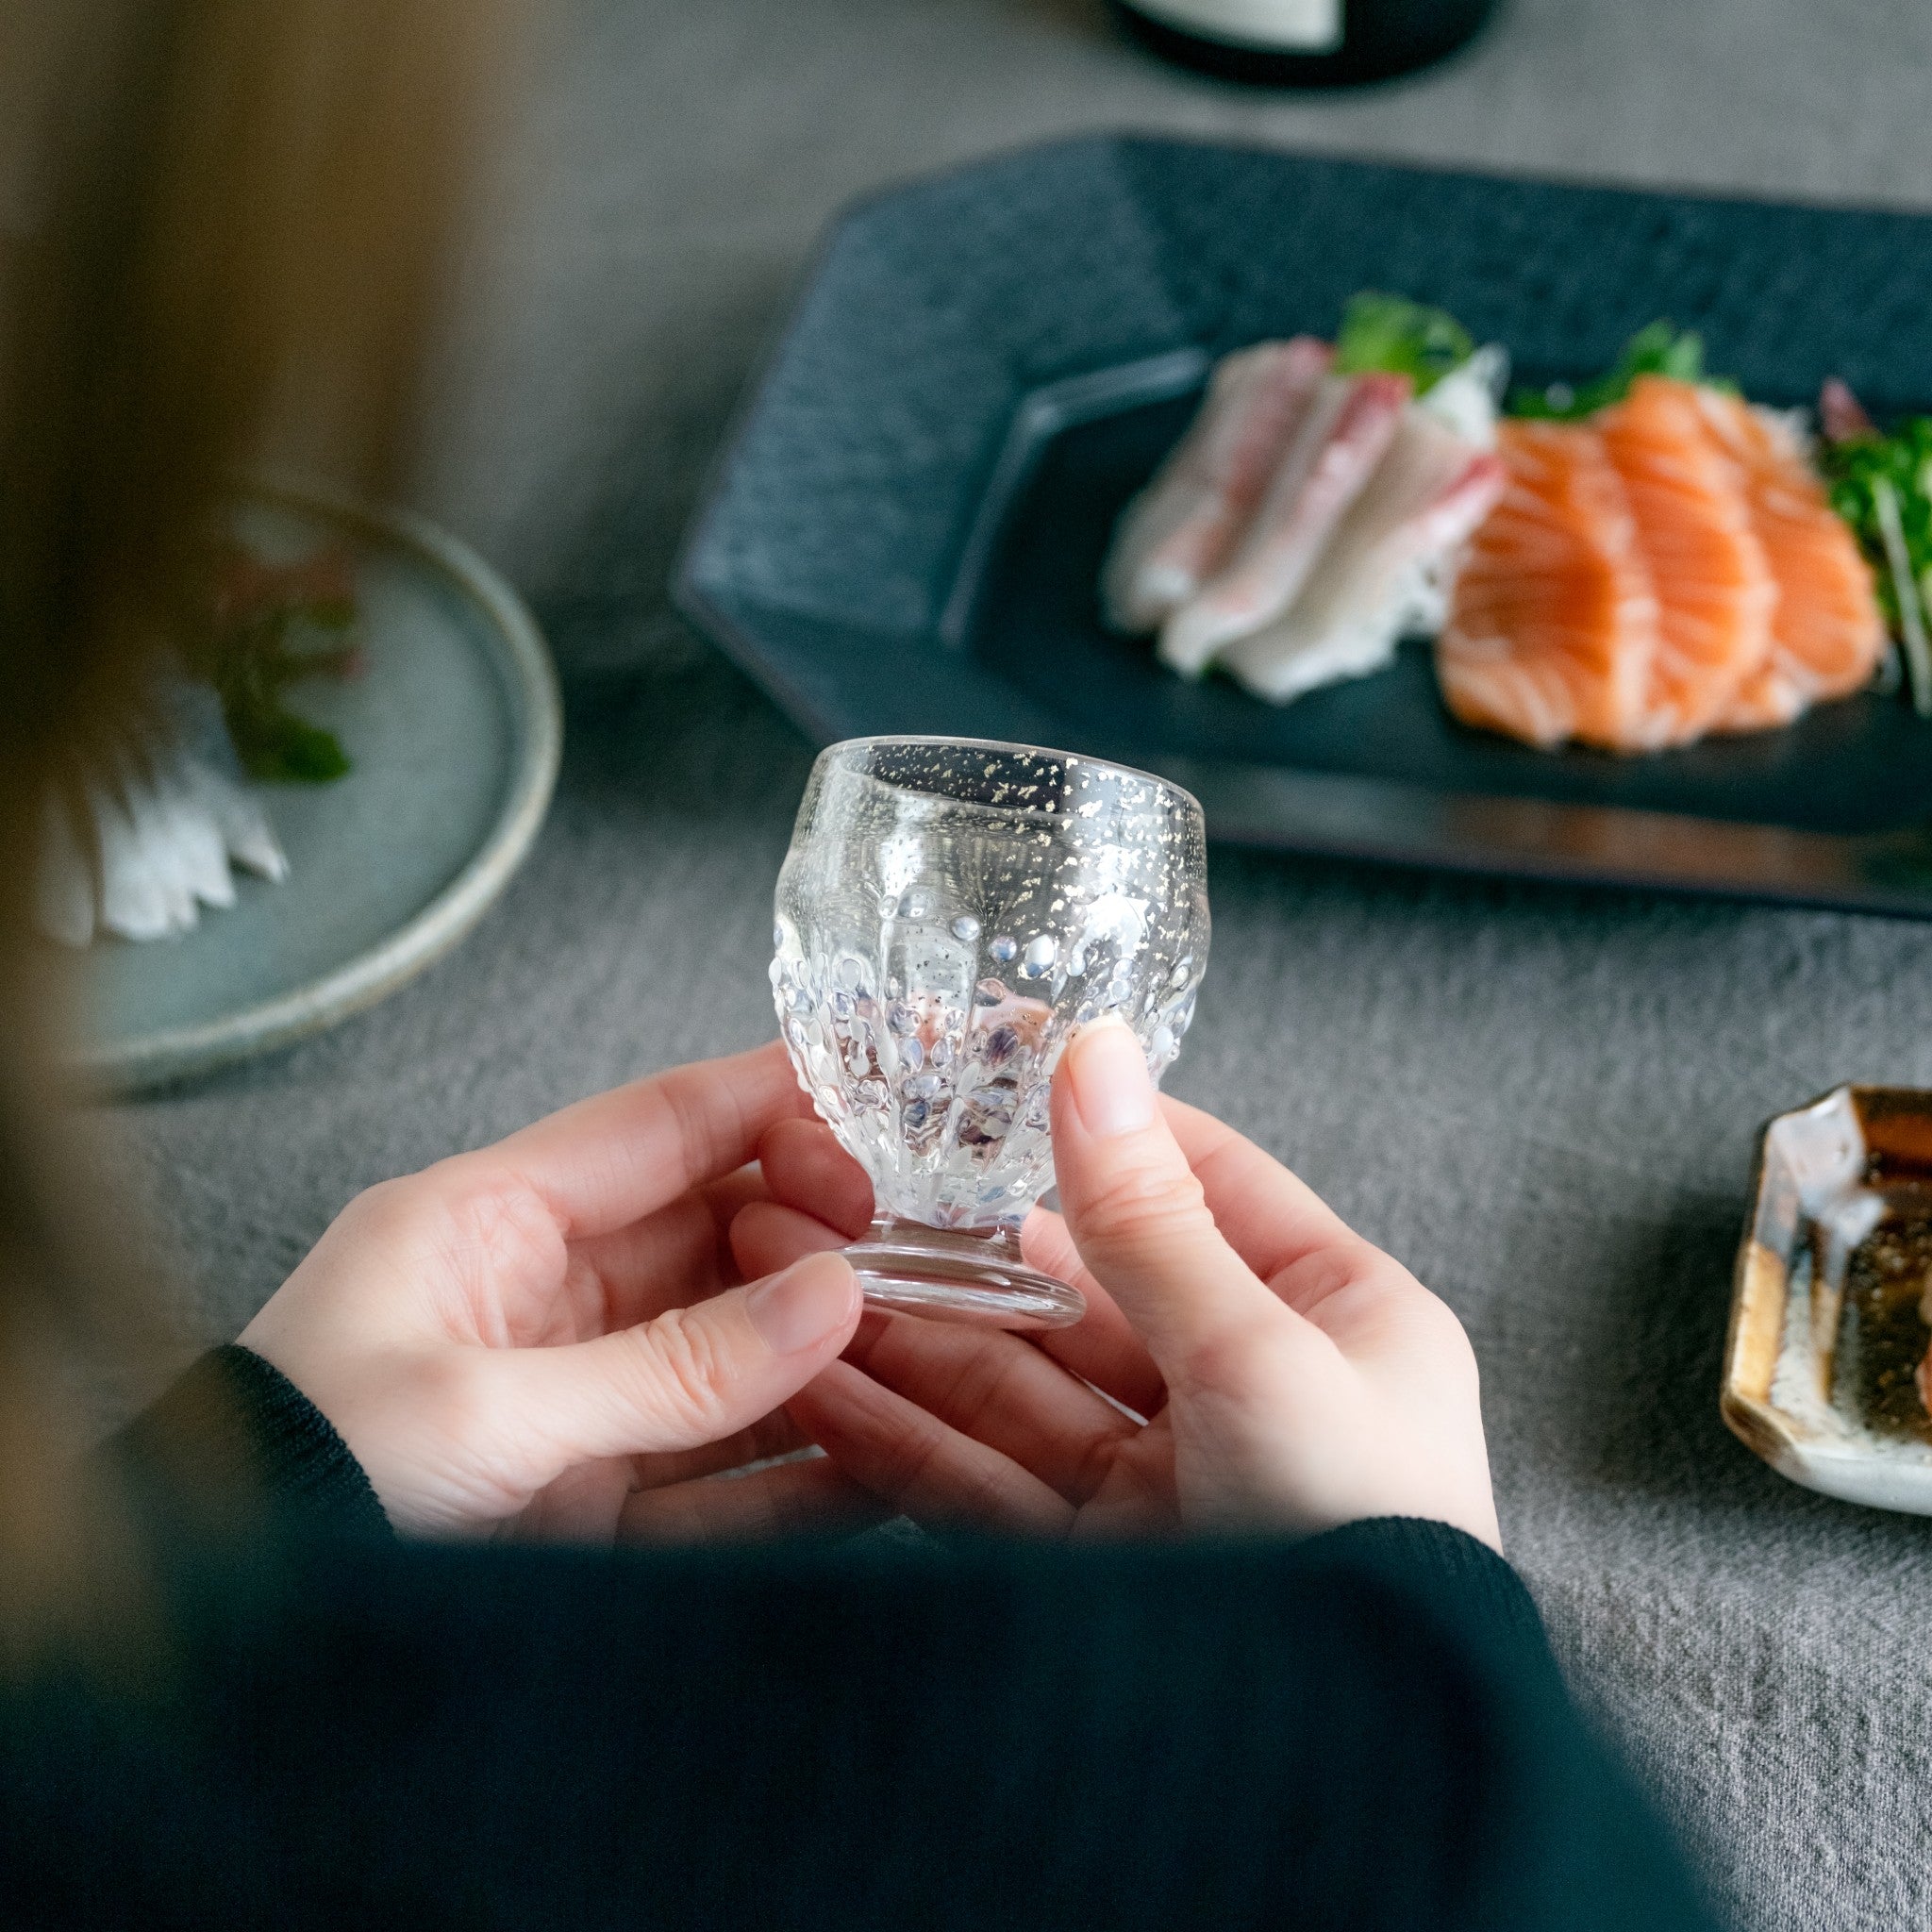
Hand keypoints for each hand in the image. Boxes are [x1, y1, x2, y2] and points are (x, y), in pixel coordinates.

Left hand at [239, 1042, 875, 1540]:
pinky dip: (800, 1477)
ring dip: (825, 1360)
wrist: (226, 1650)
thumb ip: (671, 1365)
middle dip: (821, 1246)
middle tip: (919, 1258)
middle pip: (719, 1241)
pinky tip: (879, 1468)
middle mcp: (545, 1298)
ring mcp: (577, 1404)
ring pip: (735, 1359)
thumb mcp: (481, 1411)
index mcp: (490, 1220)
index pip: (662, 1128)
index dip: (775, 1111)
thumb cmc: (301, 1487)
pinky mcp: (593, 1507)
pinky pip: (722, 1479)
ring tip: (927, 1354)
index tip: (880, 1124)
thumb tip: (836, 1300)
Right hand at [736, 1016, 1498, 1549]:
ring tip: (807, 1286)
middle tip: (853, 1198)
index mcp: (1340, 1320)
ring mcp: (1176, 1487)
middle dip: (967, 1251)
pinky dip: (908, 1443)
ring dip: (916, 1343)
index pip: (1206, 1187)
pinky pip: (993, 1486)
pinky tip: (826, 1394)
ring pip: (1022, 1392)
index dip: (1100, 1133)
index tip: (995, 1082)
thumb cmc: (1365, 1559)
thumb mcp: (1261, 1358)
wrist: (1347, 1783)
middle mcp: (1256, 1395)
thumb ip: (1153, 1222)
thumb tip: (1096, 1058)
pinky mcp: (1106, 1570)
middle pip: (1088, 1295)